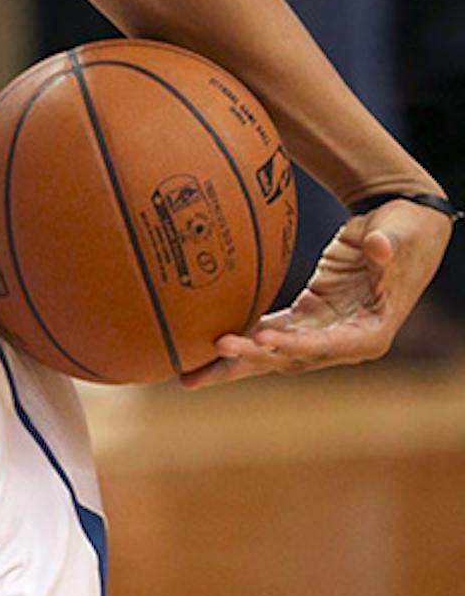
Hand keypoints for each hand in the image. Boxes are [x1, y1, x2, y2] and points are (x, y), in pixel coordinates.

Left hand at [182, 198, 453, 388]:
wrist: (400, 225)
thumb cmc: (404, 230)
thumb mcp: (400, 235)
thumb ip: (387, 246)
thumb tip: (379, 246)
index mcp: (372, 331)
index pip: (328, 344)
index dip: (295, 345)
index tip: (262, 339)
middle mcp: (346, 340)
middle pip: (292, 357)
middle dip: (251, 359)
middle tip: (212, 353)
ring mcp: (324, 330)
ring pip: (274, 352)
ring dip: (236, 360)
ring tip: (190, 370)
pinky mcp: (309, 315)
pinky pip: (271, 331)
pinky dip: (243, 338)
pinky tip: (209, 345)